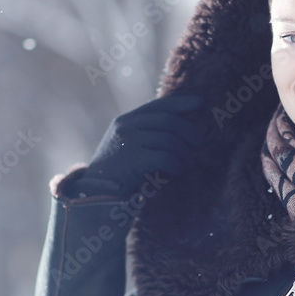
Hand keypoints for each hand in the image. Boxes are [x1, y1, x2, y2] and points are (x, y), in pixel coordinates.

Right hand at [79, 93, 204, 196]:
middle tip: (199, 142)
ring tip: (187, 163)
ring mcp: (129, 142)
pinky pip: (166, 158)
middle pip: (169, 121)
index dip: (181, 103)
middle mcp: (127, 127)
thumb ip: (145, 132)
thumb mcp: (126, 144)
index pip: (158, 105)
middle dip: (189, 131)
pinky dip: (177, 165)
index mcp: (126, 120)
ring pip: (170, 140)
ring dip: (185, 153)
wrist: (94, 192)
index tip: (200, 103)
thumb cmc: (117, 171)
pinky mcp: (134, 161)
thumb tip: (181, 126)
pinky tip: (177, 171)